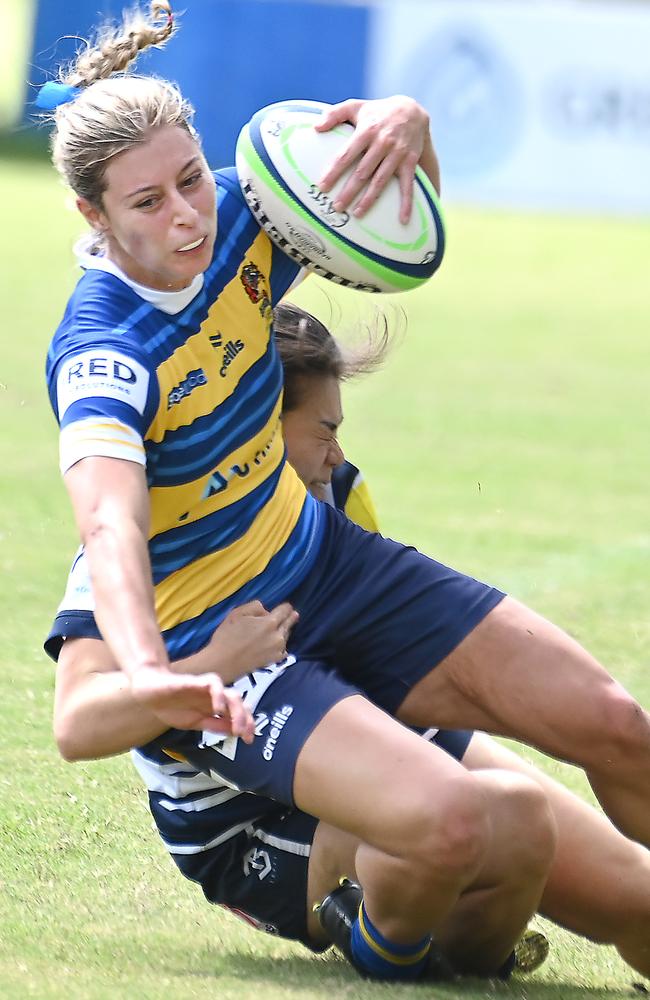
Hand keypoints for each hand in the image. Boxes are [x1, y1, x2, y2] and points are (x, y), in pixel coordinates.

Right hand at [130, 665, 254, 739]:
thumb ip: (215, 726)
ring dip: (237, 710)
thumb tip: (235, 733)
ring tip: (237, 727)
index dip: (247, 724)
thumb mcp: (196, 723)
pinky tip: (219, 709)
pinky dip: (220, 695)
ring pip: (231, 693)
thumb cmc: (172, 706)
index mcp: (215, 707)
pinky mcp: (195, 681)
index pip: (238, 713)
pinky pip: (214, 683)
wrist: (149, 693)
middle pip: (239, 703)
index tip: (249, 740)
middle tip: (247, 736)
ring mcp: (206, 688)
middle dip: (246, 718)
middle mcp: (214, 697)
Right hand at [207, 601, 298, 680]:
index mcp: (269, 622)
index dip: (286, 607)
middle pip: (289, 623)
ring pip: (286, 636)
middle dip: (291, 617)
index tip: (287, 606)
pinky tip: (280, 644)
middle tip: (295, 614)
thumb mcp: (238, 613)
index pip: (284, 611)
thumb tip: (266, 611)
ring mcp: (277, 649)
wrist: (223, 663)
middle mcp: (278, 636)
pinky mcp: (274, 660)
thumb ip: (255, 607)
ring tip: (286, 627)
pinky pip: (283, 649)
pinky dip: (282, 645)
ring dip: (285, 631)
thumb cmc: (227, 636)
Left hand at [315, 96, 433, 222]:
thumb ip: (335, 114)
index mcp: (366, 130)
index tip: (323, 186)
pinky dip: (406, 203)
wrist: (412, 110)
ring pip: (381, 181)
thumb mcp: (357, 106)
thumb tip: (316, 127)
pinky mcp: (410, 162)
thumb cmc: (378, 112)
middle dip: (349, 191)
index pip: (347, 154)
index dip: (334, 171)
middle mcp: (382, 142)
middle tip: (337, 207)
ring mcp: (397, 153)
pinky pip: (408, 185)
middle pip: (362, 172)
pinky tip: (403, 220)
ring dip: (369, 199)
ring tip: (357, 214)